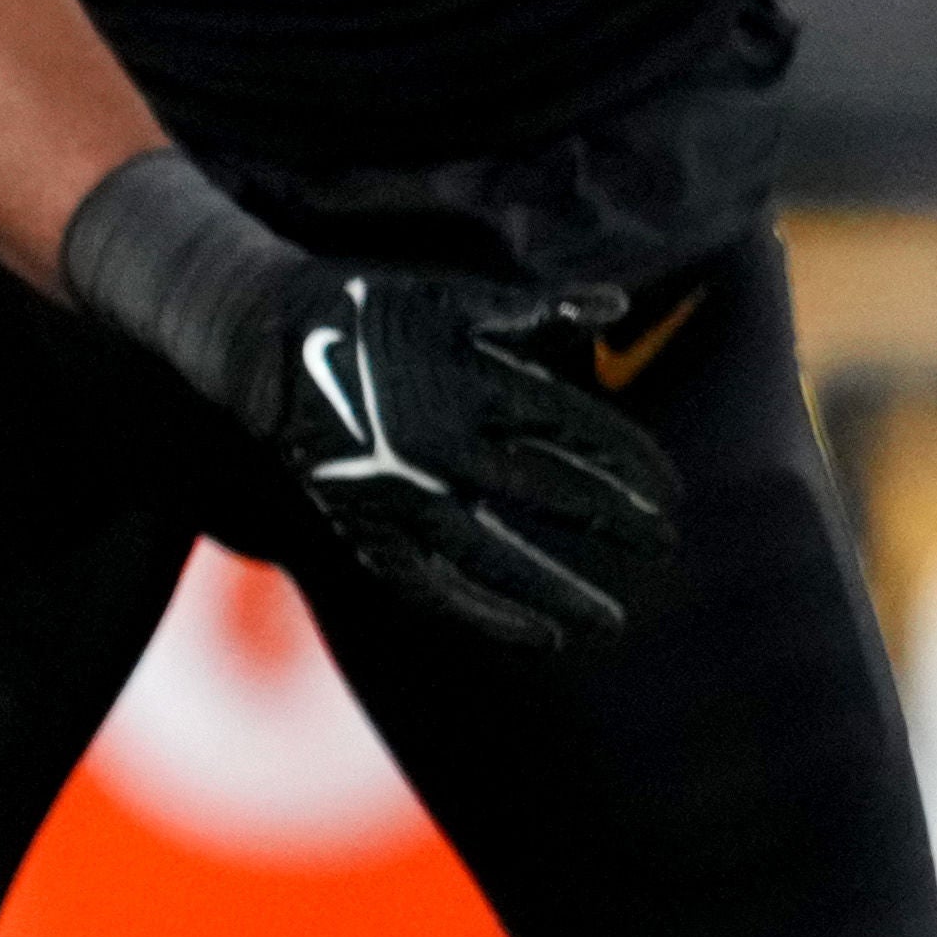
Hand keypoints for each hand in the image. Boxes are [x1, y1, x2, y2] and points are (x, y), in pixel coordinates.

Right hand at [269, 264, 689, 648]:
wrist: (262, 341)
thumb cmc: (372, 312)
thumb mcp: (454, 298)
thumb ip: (539, 311)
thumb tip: (617, 305)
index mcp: (468, 385)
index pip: (574, 430)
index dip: (630, 463)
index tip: (673, 494)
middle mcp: (436, 447)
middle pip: (545, 496)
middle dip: (613, 523)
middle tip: (666, 547)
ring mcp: (396, 495)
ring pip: (489, 558)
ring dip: (554, 593)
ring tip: (609, 625)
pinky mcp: (362, 528)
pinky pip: (427, 586)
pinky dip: (481, 615)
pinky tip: (536, 637)